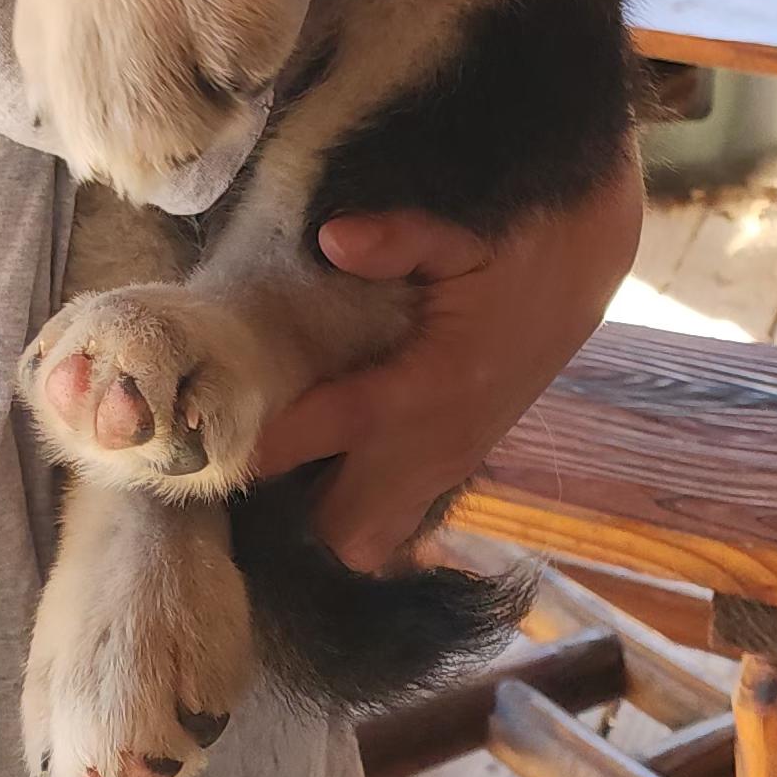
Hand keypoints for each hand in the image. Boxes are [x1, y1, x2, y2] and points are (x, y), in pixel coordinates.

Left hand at [255, 144, 643, 569]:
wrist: (584, 270)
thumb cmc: (516, 249)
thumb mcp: (463, 233)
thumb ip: (400, 238)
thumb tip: (333, 239)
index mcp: (429, 390)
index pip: (318, 435)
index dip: (250, 445)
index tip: (193, 438)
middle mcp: (434, 448)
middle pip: (337, 526)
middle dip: (279, 507)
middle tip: (223, 464)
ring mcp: (447, 469)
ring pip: (365, 543)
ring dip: (315, 520)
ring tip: (261, 475)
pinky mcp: (453, 472)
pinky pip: (391, 530)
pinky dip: (350, 519)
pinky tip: (312, 475)